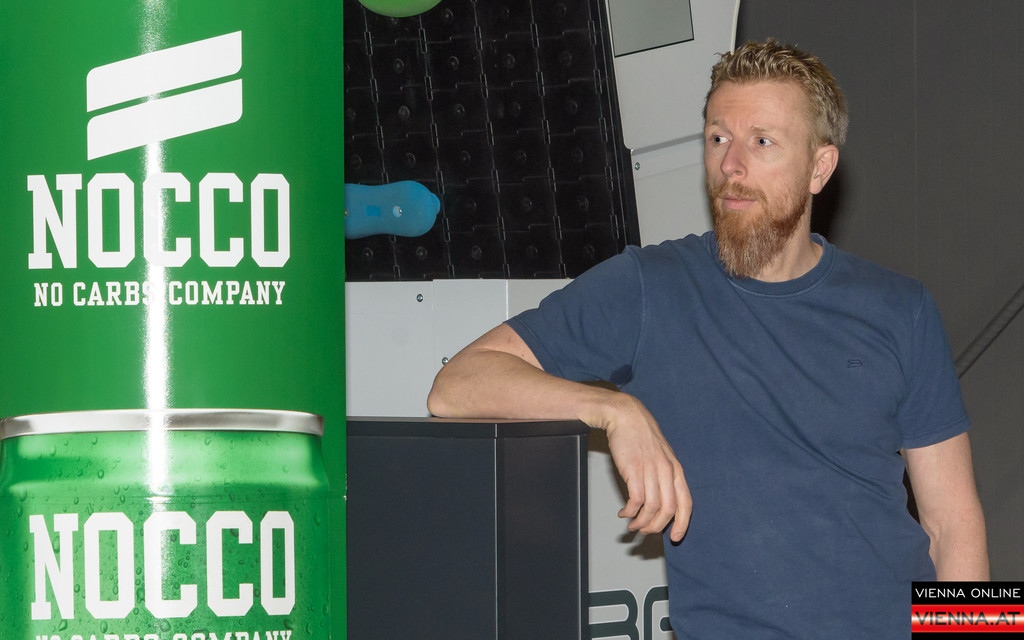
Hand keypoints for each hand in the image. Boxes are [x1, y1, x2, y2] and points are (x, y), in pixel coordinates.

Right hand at [585, 393, 691, 541]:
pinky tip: (624, 512)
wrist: (625, 416)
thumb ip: (664, 476)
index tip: (675, 538)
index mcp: (676, 469)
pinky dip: (630, 511)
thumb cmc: (641, 435)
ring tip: (632, 525)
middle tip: (645, 532)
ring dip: (641, 522)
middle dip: (657, 527)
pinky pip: (635, 500)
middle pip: (668, 510)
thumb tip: (660, 501)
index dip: (682, 524)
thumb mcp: (661, 455)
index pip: (686, 503)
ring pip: (652, 508)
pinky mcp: (633, 470)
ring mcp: (650, 470)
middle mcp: (666, 471)